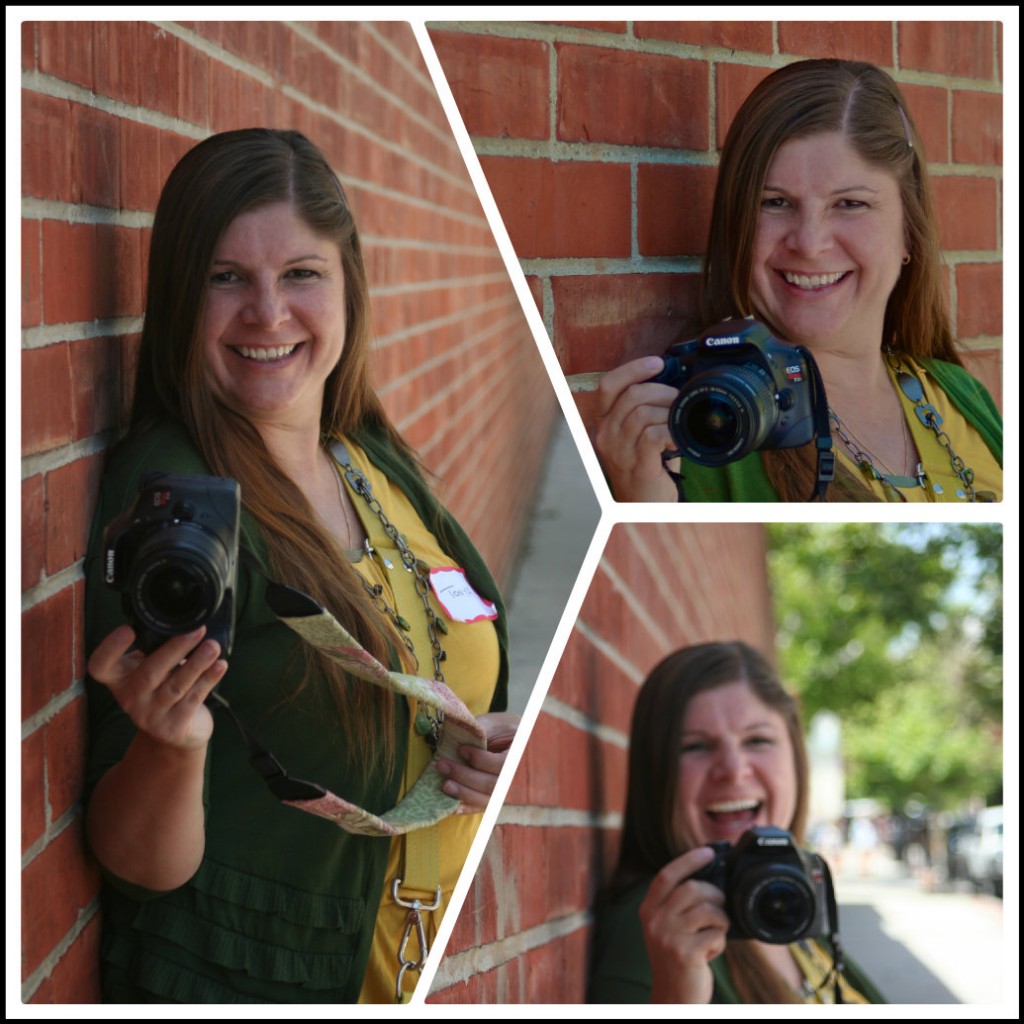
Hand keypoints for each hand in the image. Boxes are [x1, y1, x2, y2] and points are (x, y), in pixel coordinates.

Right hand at [88, 624, 227, 750]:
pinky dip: (209, 679)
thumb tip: (182, 620)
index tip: (128, 629)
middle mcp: (130, 698)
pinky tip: (220, 665)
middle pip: (149, 673)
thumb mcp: (150, 669)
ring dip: (197, 663)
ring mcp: (151, 715)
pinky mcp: (173, 726)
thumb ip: (155, 649)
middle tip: (197, 631)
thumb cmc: (162, 688)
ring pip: (176, 686)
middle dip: (175, 649)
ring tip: (213, 647)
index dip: (110, 648)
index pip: (101, 666)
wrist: (173, 733)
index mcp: (119, 679)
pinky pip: (194, 698)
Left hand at [437, 711, 519, 810]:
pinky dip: (467, 808)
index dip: (480, 760)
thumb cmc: (503, 730)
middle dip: (465, 777)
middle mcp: (519, 778)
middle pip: (493, 785)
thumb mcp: (496, 724)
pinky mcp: (496, 800)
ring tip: (445, 784)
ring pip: (487, 800)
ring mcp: (509, 792)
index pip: (502, 765)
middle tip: (443, 765)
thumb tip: (459, 738)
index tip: (461, 749)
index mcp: (523, 755)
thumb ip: (482, 730)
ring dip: (464, 793)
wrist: (512, 741)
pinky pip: (482, 808)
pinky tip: (453, 807)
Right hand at [594, 356, 678, 501]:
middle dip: (663, 390)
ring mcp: (619, 451)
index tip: (659, 363)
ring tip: (682, 419)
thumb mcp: (639, 434)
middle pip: (631, 395)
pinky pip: (652, 435)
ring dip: (669, 411)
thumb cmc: (647, 467)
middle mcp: (606, 435)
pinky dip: (670, 431)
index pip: (609, 385)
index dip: (634, 369)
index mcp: (604, 422)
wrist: (644, 508)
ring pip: (642, 413)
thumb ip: (648, 410)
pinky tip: (679, 438)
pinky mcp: (636, 465)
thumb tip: (675, 382)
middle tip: (681, 398)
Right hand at [640, 846, 728, 1003]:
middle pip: (692, 888)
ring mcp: (668, 937)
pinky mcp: (685, 953)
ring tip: (717, 931)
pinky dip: (721, 941)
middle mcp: (655, 921)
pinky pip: (716, 934)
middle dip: (715, 893)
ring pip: (708, 910)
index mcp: (648, 910)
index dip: (689, 860)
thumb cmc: (676, 959)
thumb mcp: (666, 928)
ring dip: (722, 919)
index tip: (709, 851)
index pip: (667, 875)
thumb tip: (710, 878)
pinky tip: (712, 951)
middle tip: (721, 905)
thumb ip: (678, 905)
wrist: (673, 998)